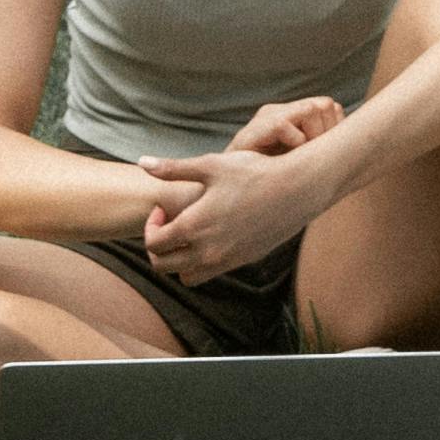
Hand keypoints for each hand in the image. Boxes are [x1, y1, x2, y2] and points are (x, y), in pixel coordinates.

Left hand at [142, 111, 338, 279]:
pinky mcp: (242, 262)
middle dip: (159, 246)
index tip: (163, 208)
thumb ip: (174, 169)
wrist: (296, 189)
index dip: (151, 225)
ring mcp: (226, 261)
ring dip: (180, 259)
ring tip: (189, 232)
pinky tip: (213, 233)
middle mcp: (207, 251)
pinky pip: (210, 273)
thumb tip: (142, 162)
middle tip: (170, 222)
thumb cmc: (253, 172)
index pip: (154, 244)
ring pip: (186, 276)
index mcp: (194, 227)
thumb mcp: (211, 165)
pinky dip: (202, 261)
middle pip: (164, 266)